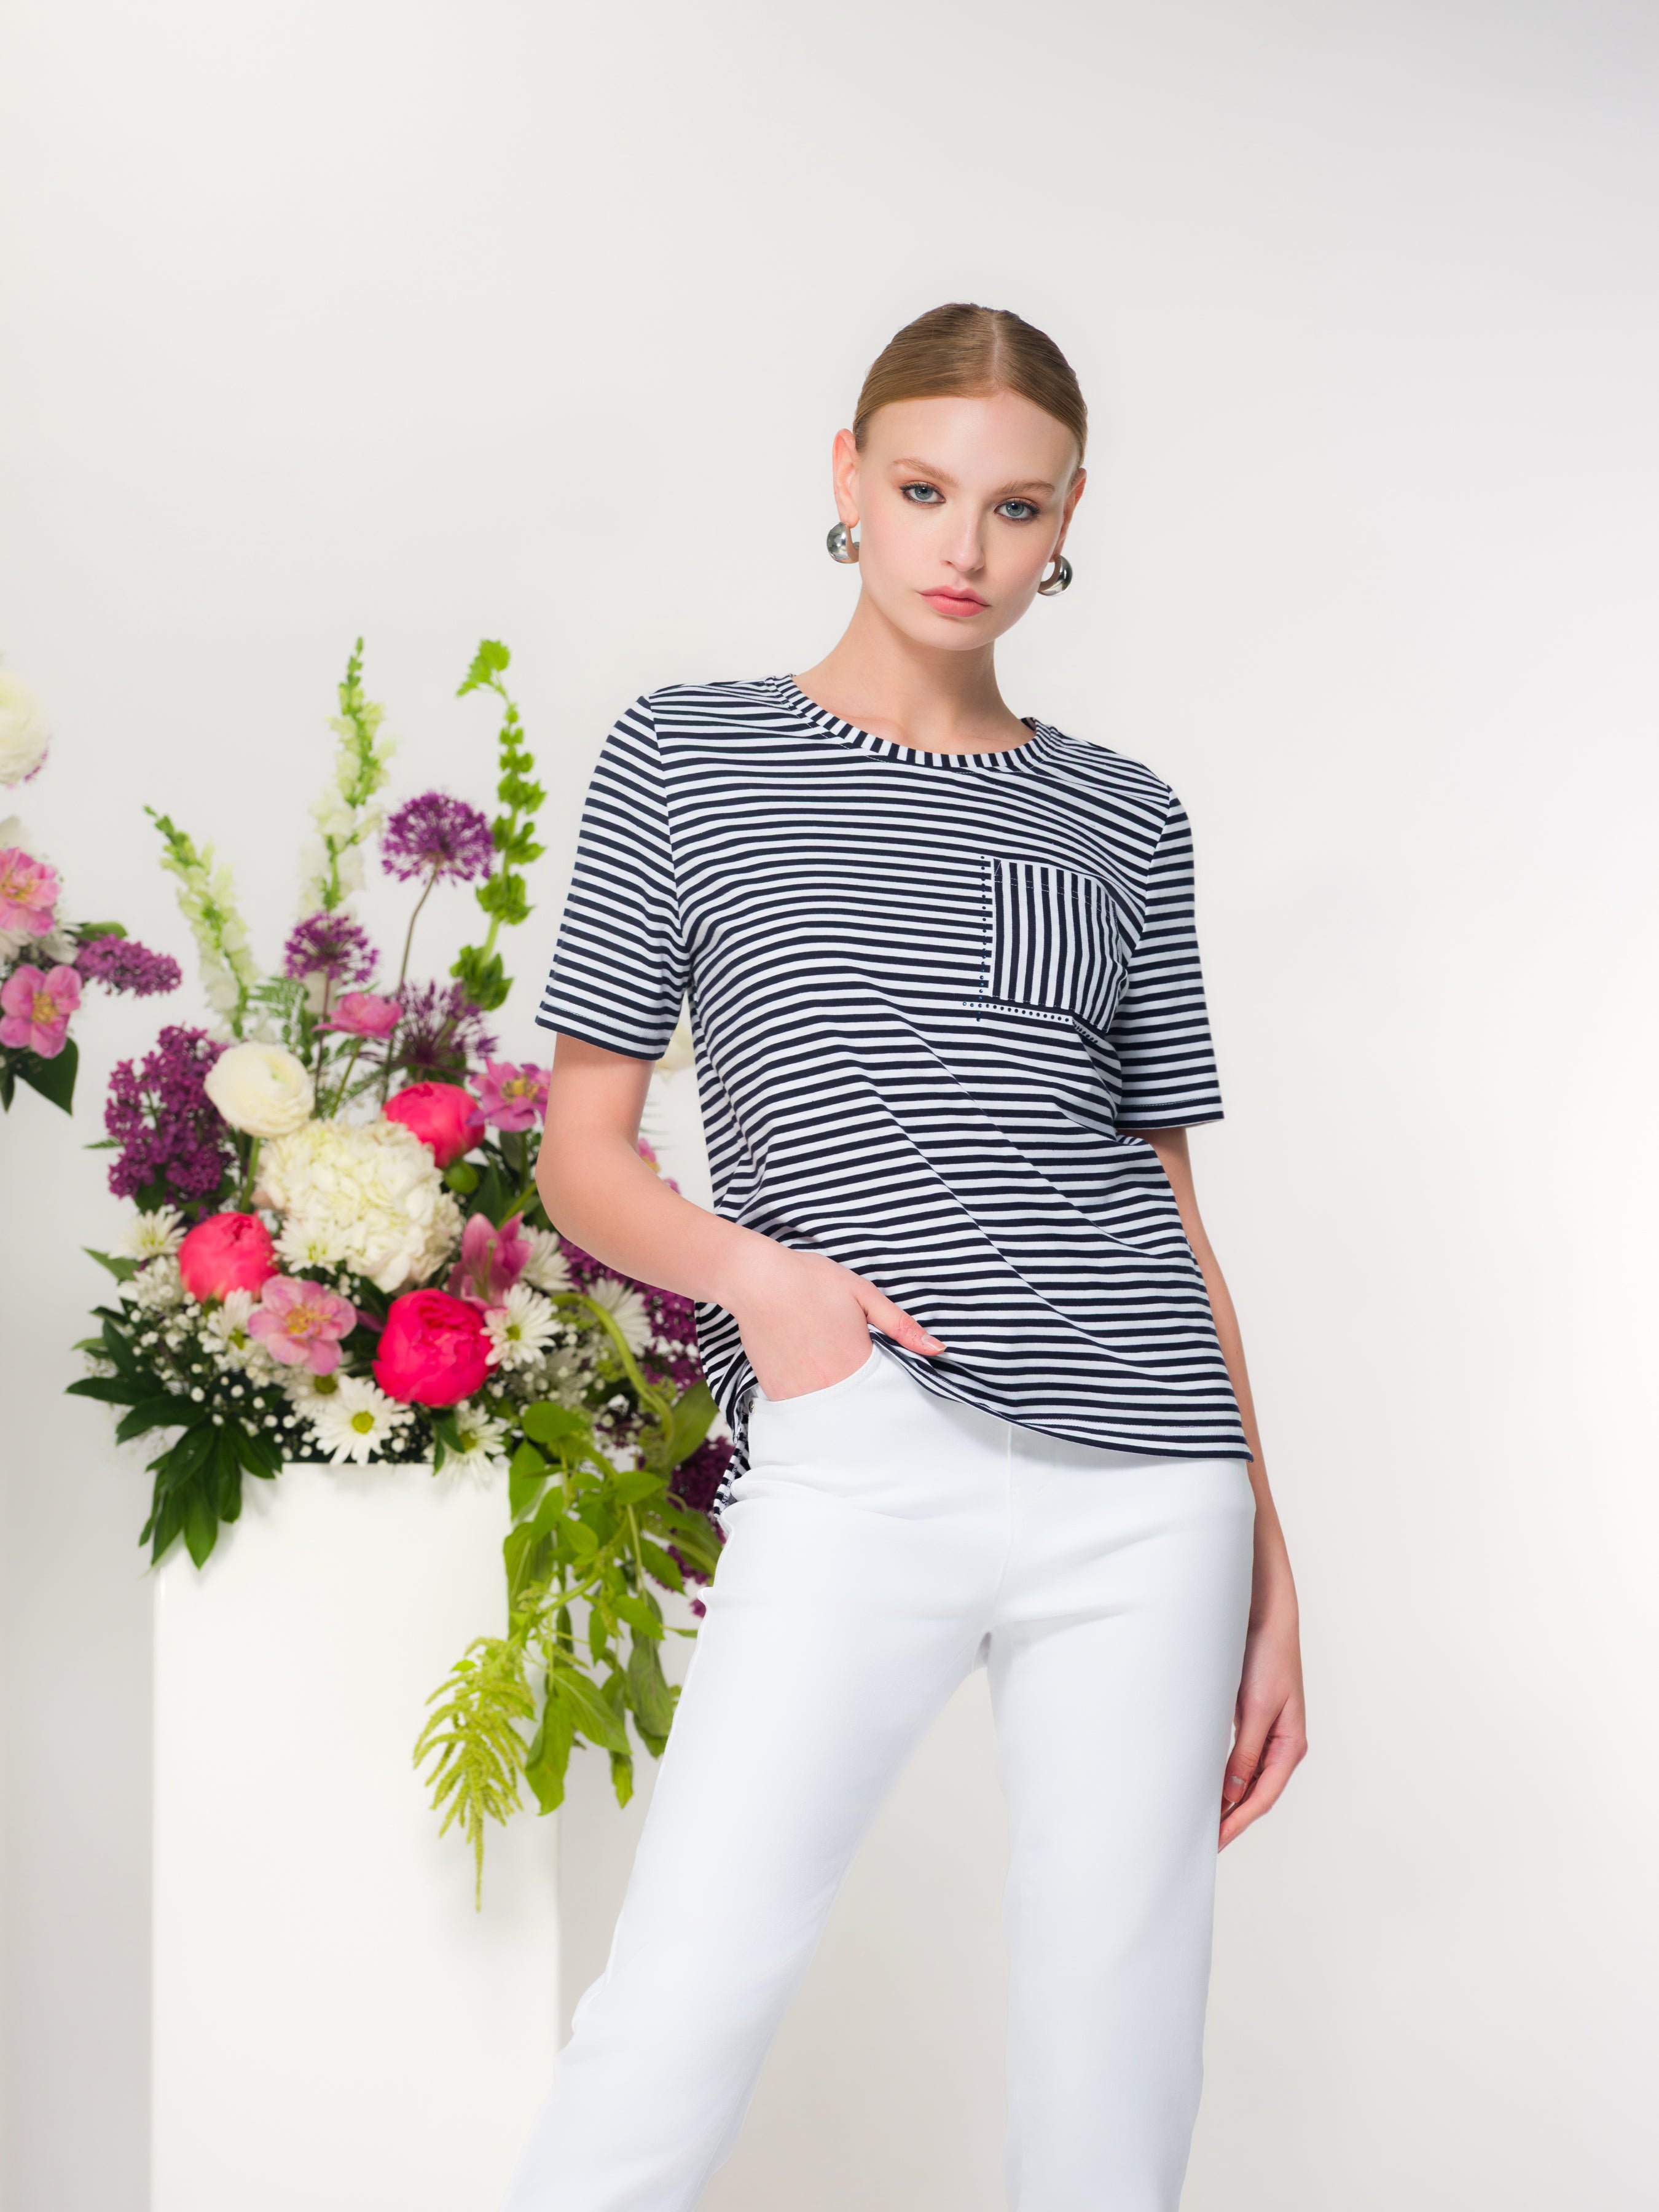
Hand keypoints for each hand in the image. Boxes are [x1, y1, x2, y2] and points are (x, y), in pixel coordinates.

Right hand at [726, 1243, 945, 1402]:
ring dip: (834, 1400)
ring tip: (825, 1369)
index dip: (885, 1386)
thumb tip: (938, 1349)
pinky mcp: (778, 1393)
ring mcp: (803, 1393)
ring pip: (829, 1411)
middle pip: (858, 1407)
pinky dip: (808, 1399)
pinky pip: (801, 1409)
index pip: (885, 1393)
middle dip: (861, 1397)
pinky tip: (806, 1374)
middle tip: (845, 1367)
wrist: (756, 1279)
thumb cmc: (810, 1280)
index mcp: (859, 1362)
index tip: (877, 1372)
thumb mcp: (863, 1294)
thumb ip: (901, 1325)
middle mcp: (832, 1385)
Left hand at [1218, 1598, 1306, 1848]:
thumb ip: (1245, 1752)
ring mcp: (1269, 1733)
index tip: (1216, 1841)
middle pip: (1257, 1793)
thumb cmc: (1267, 1657)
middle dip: (1233, 1818)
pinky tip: (1212, 1785)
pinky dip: (1227, 1775)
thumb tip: (1233, 1793)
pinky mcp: (1254, 1719)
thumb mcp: (1255, 1708)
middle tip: (1206, 1841)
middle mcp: (1282, 1744)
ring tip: (1206, 1821)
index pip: (1262, 1796)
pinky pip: (1241, 1758)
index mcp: (1291, 1745)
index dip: (1238, 1821)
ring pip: (1248, 1778)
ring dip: (1229, 1800)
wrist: (1266, 1617)